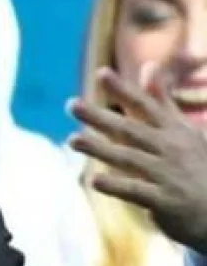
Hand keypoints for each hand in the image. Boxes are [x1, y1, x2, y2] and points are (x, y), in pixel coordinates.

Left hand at [69, 66, 206, 252]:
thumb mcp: (183, 129)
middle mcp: (171, 149)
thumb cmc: (198, 166)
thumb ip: (161, 101)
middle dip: (100, 117)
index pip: (145, 106)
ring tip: (71, 140)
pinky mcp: (166, 201)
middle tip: (71, 105)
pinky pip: (137, 191)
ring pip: (129, 159)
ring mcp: (169, 175)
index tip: (101, 73)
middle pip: (130, 130)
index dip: (124, 90)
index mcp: (174, 131)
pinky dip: (117, 186)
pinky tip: (94, 181)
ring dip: (100, 149)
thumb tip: (148, 64)